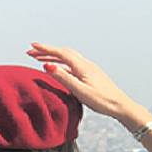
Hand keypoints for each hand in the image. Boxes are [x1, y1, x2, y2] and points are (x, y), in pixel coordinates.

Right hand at [26, 43, 145, 123]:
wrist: (120, 105)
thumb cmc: (101, 101)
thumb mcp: (79, 91)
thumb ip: (63, 78)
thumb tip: (47, 65)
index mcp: (82, 67)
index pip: (60, 53)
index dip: (45, 49)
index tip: (32, 46)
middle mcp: (86, 64)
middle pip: (63, 53)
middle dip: (46, 51)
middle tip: (31, 52)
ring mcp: (89, 69)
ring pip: (68, 58)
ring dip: (53, 56)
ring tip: (39, 59)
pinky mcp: (91, 74)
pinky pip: (72, 64)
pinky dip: (61, 63)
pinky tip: (57, 69)